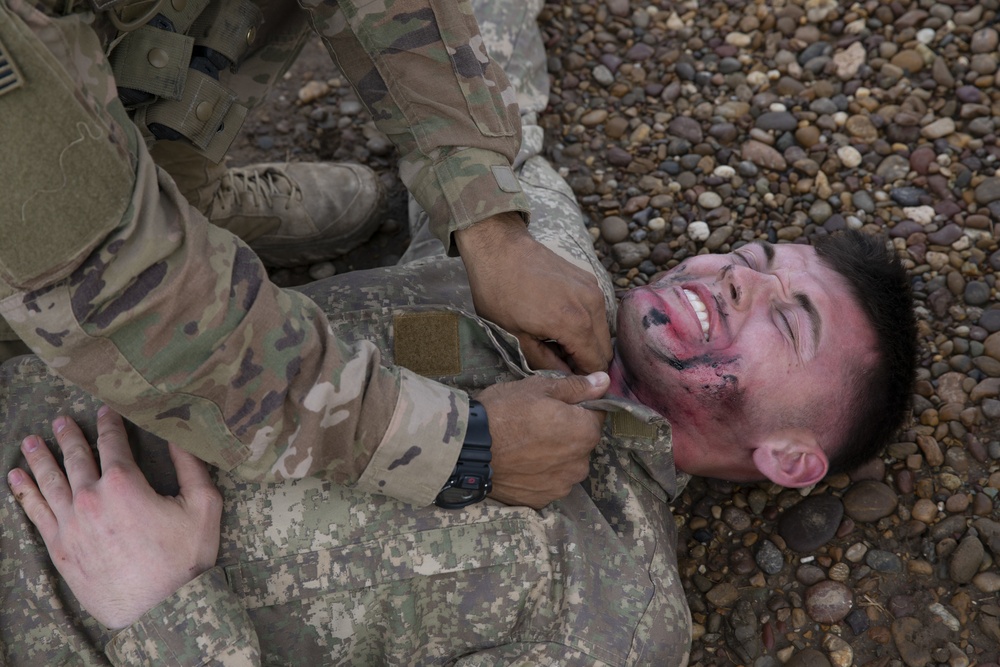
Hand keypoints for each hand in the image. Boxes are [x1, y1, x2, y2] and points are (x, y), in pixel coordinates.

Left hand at [6, 408, 221, 629]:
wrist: (160, 608)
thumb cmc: (186, 559)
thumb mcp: (204, 505)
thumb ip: (191, 465)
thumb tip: (179, 433)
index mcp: (125, 483)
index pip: (112, 443)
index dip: (110, 423)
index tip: (106, 409)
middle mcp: (91, 498)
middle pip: (76, 458)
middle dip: (70, 436)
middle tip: (61, 420)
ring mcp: (71, 524)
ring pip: (50, 481)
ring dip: (41, 458)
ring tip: (33, 440)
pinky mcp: (60, 548)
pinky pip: (36, 513)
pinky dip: (25, 493)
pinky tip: (17, 478)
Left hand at [455, 213, 612, 373]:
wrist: (499, 249)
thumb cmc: (499, 292)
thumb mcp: (514, 336)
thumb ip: (544, 362)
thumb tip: (565, 377)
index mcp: (573, 323)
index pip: (595, 364)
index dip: (583, 378)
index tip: (566, 380)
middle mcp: (591, 305)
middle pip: (605, 349)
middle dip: (587, 361)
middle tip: (560, 361)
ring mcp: (593, 289)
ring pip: (603, 331)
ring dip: (587, 342)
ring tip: (558, 341)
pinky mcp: (589, 279)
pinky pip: (597, 311)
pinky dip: (586, 322)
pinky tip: (562, 321)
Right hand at [477, 372, 608, 508]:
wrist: (468, 448)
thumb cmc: (504, 411)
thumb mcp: (539, 388)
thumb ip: (576, 388)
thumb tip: (604, 382)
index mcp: (585, 432)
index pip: (595, 415)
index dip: (577, 407)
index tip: (555, 405)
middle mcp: (581, 463)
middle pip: (581, 442)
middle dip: (566, 433)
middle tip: (535, 423)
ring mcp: (561, 485)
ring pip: (565, 464)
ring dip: (554, 456)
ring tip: (524, 445)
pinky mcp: (542, 499)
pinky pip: (548, 482)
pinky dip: (539, 474)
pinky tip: (519, 463)